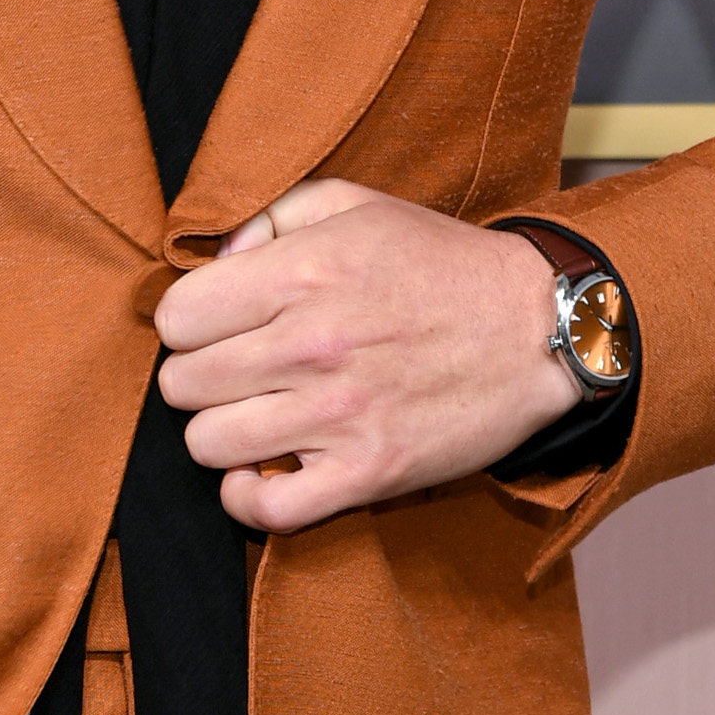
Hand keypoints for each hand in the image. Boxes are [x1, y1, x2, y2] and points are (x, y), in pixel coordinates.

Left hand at [152, 178, 581, 533]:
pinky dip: (248, 498)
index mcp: (302, 273)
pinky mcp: (367, 474)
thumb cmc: (441, 263)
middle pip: (183, 383)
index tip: (216, 326)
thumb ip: (271, 217)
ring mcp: (337, 416)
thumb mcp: (355, 206)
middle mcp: (310, 344)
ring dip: (222, 433)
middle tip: (239, 371)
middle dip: (199, 376)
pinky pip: (266, 509)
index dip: (189, 322)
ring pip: (209, 445)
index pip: (177, 316)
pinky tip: (262, 472)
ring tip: (254, 416)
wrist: (538, 329)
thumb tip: (215, 261)